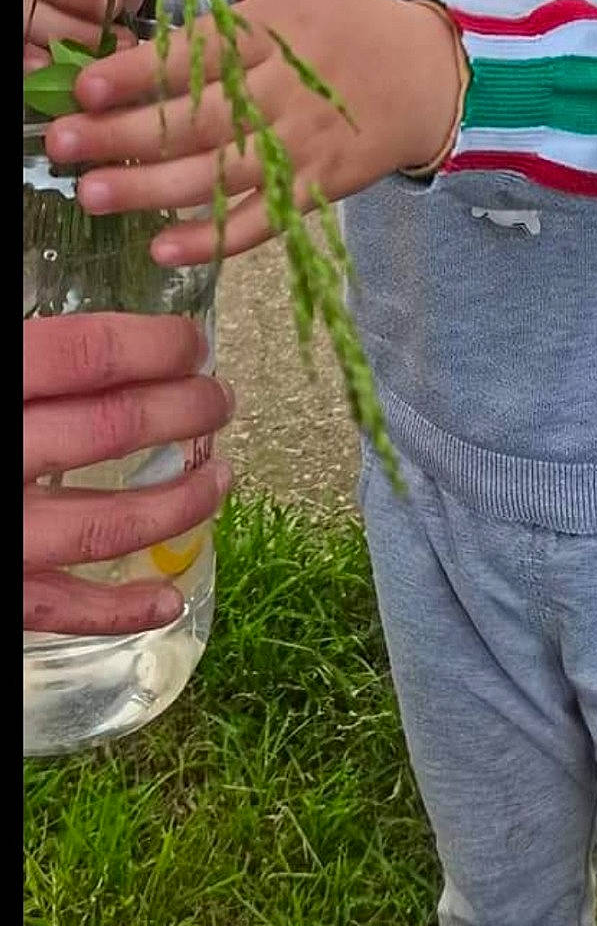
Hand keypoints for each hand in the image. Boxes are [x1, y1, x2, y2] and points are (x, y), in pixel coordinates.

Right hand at [24, 312, 233, 635]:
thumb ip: (37, 349)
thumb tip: (114, 338)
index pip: (91, 355)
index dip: (157, 346)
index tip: (194, 344)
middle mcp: (0, 456)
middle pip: (113, 428)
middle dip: (185, 411)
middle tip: (221, 401)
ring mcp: (3, 533)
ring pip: (105, 523)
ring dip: (178, 503)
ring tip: (222, 480)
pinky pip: (62, 609)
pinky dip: (121, 610)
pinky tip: (169, 598)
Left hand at [44, 0, 463, 263]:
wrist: (434, 77)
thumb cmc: (351, 23)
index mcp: (275, 31)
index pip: (197, 52)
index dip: (138, 70)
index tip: (85, 85)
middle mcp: (286, 88)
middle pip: (198, 118)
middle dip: (125, 134)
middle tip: (62, 145)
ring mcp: (305, 143)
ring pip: (221, 172)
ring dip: (154, 188)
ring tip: (93, 195)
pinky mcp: (321, 187)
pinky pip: (264, 219)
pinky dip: (217, 236)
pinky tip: (165, 248)